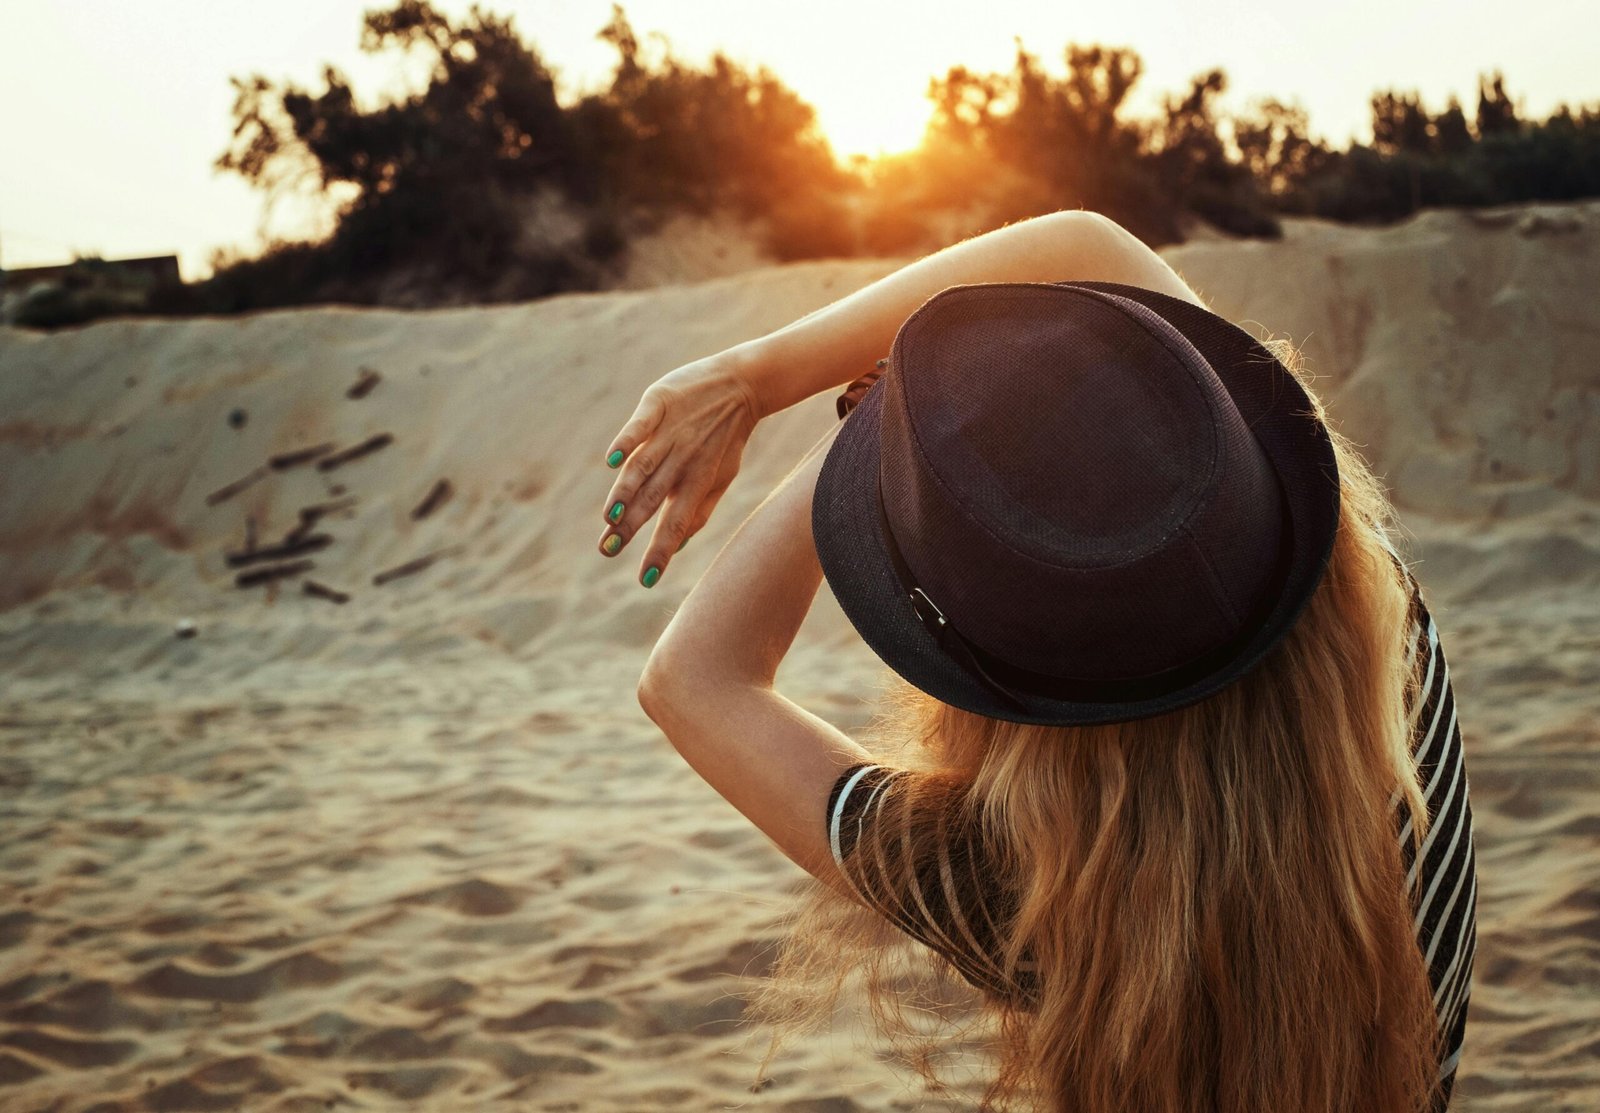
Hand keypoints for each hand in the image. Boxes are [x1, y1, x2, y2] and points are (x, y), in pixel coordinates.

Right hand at [597, 350, 763, 585]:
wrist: (743, 384)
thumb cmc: (727, 438)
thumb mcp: (721, 476)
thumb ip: (700, 510)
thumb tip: (678, 547)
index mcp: (698, 481)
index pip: (676, 523)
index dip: (662, 551)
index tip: (645, 579)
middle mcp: (683, 460)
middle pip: (652, 499)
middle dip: (630, 527)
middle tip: (608, 550)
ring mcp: (671, 431)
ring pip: (644, 466)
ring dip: (626, 491)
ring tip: (609, 516)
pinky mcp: (659, 402)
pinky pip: (640, 424)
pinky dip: (627, 441)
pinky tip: (612, 460)